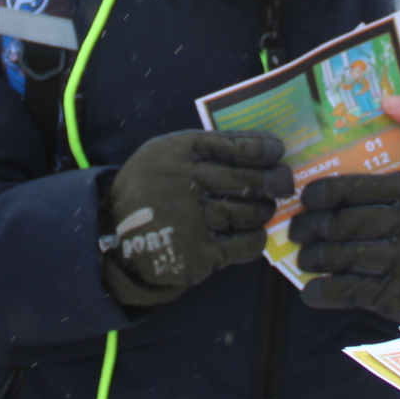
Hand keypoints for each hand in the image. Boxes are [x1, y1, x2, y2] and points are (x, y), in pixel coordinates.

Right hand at [100, 132, 292, 306]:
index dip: (258, 146)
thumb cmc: (148, 189)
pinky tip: (256, 234)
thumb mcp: (160, 155)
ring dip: (264, 209)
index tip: (277, 149)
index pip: (228, 144)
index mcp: (174, 153)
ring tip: (266, 208)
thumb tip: (253, 146)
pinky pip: (241, 246)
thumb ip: (197, 149)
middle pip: (244, 179)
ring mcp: (190, 220)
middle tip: (285, 182)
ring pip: (246, 211)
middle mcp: (183, 183)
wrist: (114, 236)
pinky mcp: (196, 253)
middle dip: (273, 180)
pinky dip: (255, 239)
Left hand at [291, 172, 399, 320]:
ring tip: (304, 259)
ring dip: (313, 258)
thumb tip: (320, 193)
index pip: (353, 188)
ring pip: (343, 257)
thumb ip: (383, 189)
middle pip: (342, 224)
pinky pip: (352, 291)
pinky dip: (324, 292)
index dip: (320, 194)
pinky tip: (310, 291)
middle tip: (297, 231)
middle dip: (310, 228)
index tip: (306, 199)